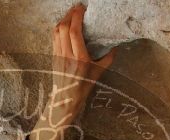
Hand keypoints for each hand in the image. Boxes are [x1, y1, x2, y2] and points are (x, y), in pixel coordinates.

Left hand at [30, 3, 115, 139]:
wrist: (65, 100)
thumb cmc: (83, 87)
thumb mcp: (99, 73)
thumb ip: (108, 59)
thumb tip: (115, 47)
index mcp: (80, 59)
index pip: (74, 33)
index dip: (77, 17)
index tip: (83, 9)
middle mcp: (67, 56)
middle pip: (63, 28)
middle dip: (70, 14)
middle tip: (78, 8)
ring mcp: (58, 55)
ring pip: (56, 31)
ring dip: (64, 19)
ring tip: (72, 14)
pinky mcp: (53, 56)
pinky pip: (54, 37)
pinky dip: (59, 27)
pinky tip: (65, 24)